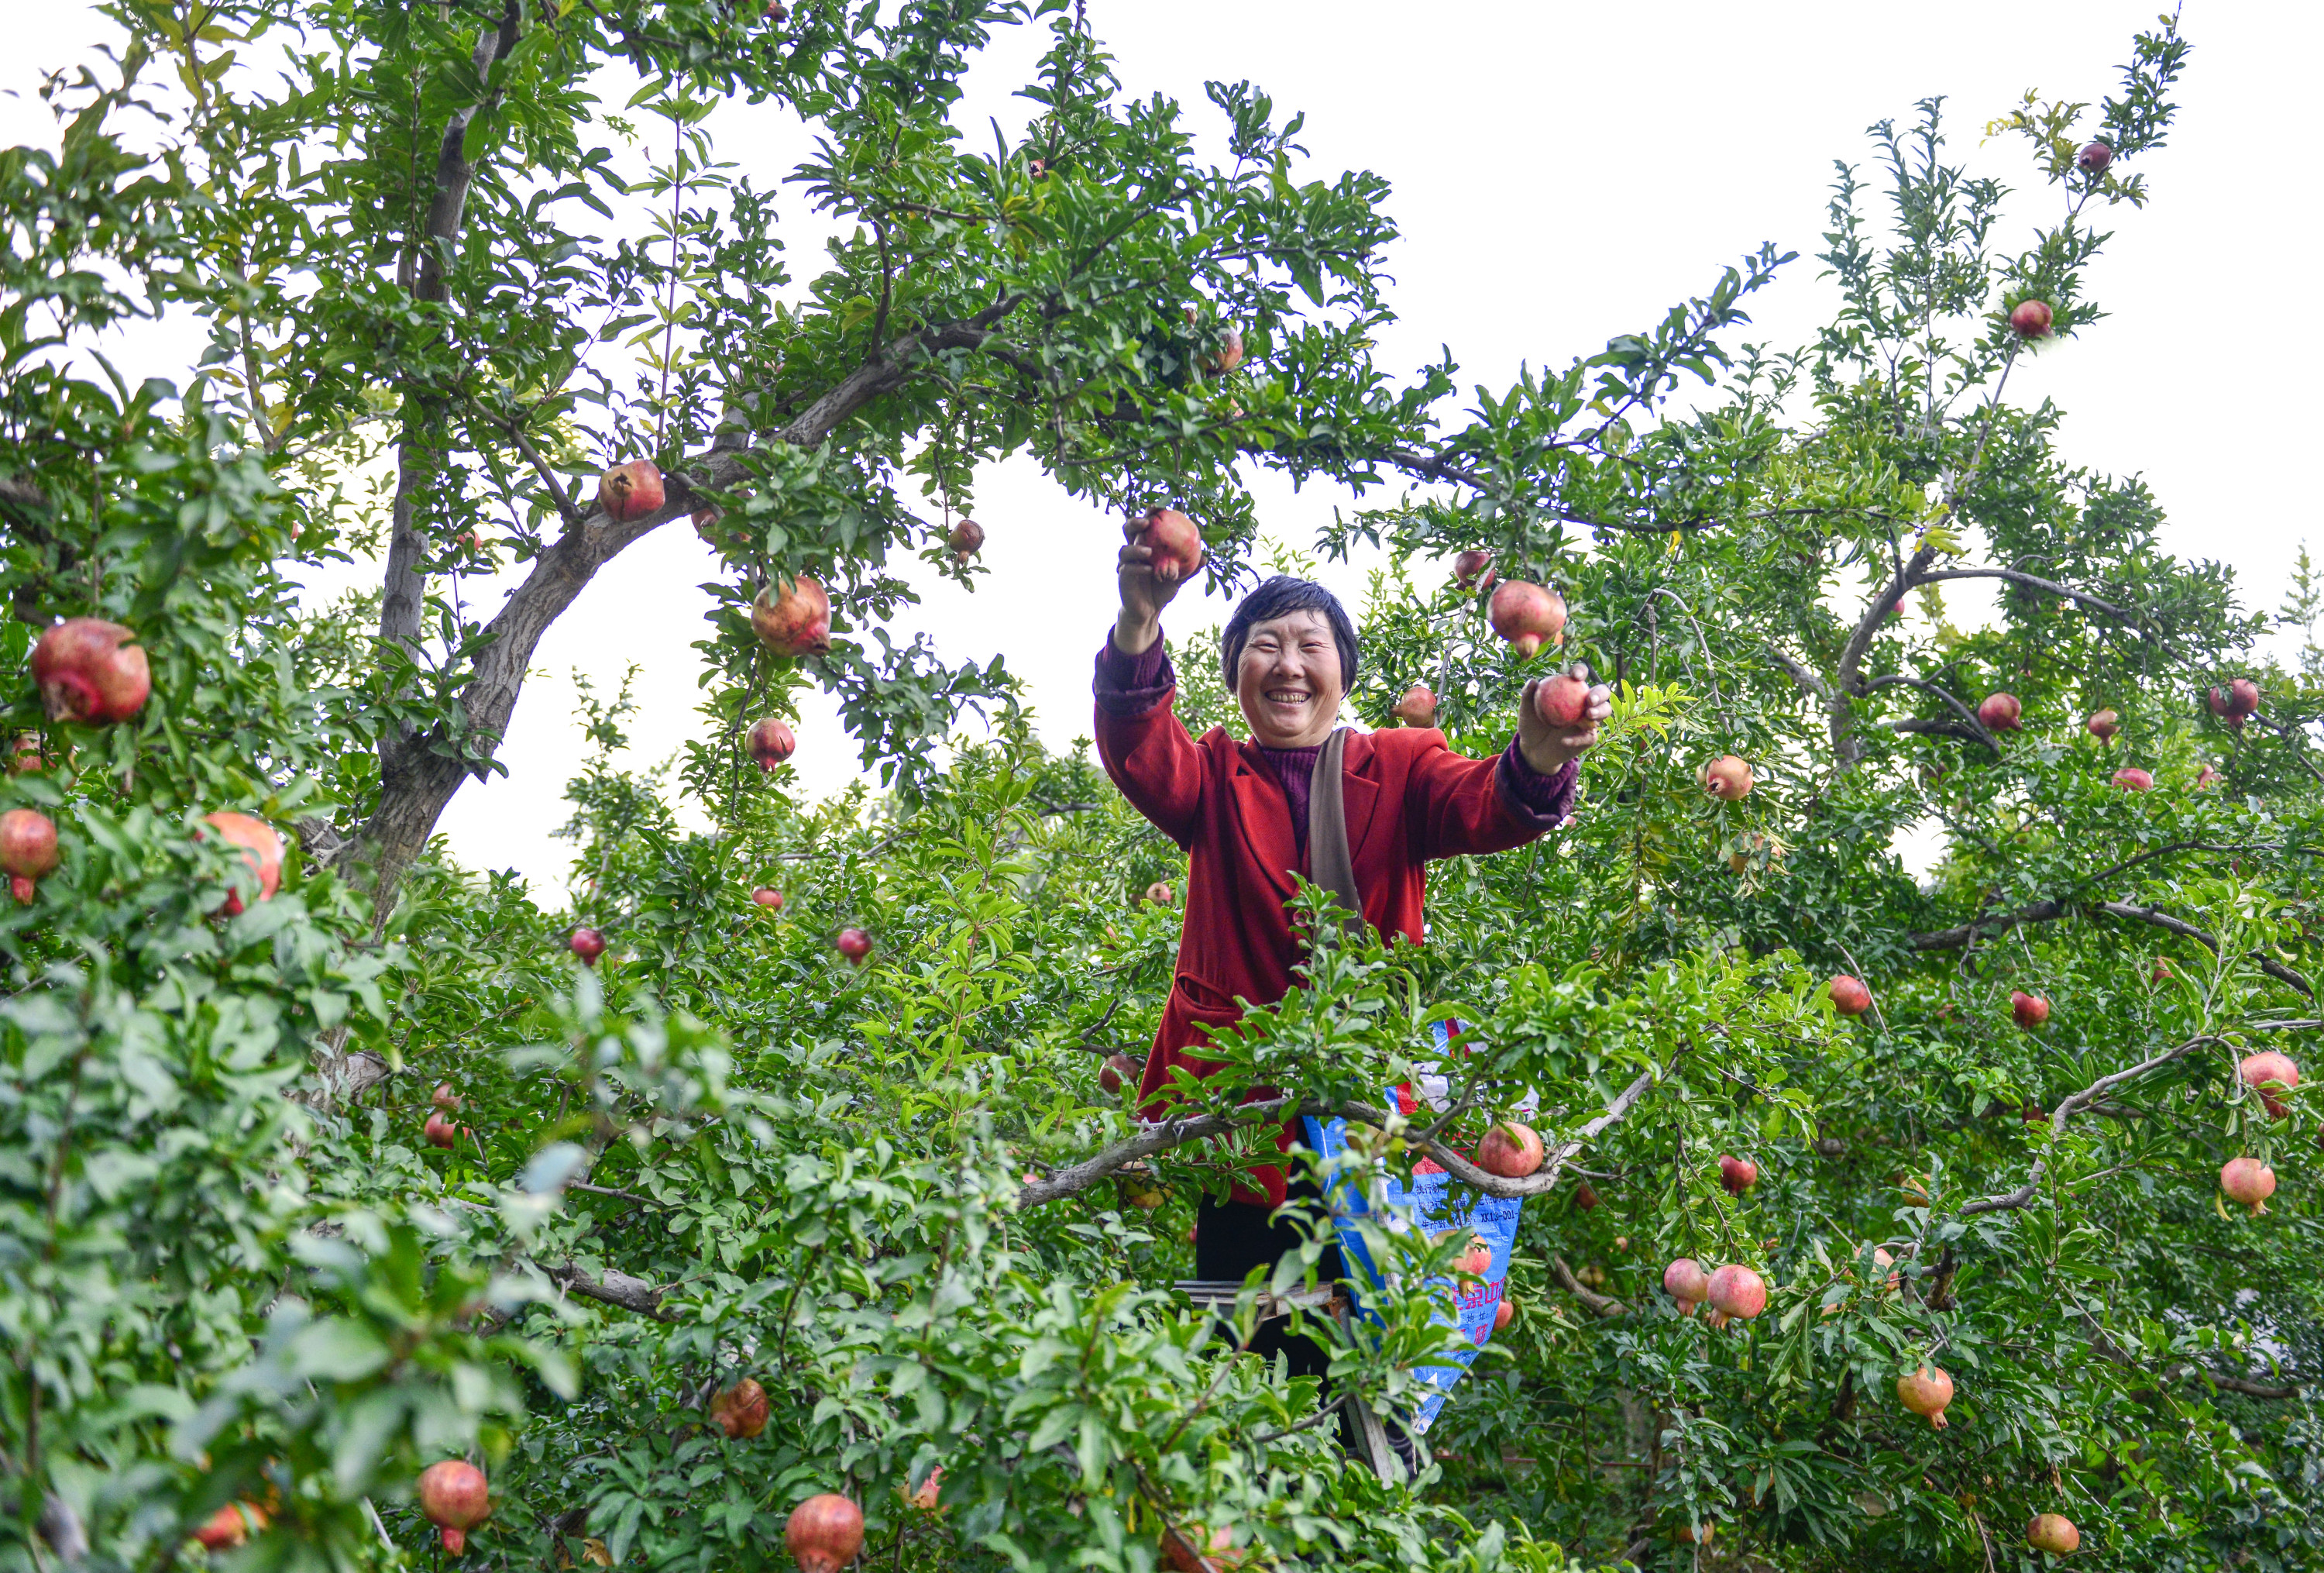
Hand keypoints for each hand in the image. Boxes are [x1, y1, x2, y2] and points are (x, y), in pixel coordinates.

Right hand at [1113, 515, 1190, 654]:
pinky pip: (1127, 570)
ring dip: (1136, 548)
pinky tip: (1149, 570)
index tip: (1157, 507)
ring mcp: (1126, 564)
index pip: (1145, 525)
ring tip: (1149, 552)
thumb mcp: (1179, 578)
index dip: (1148, 514)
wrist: (1149, 611)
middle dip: (1135, 522)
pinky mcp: (1122, 578)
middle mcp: (1134, 551)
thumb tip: (1205, 558)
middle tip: (1147, 523)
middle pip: (1128, 530)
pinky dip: (1137, 568)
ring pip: (1124, 550)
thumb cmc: (1162, 589)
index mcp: (1146, 545)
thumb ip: (1189, 568)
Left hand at [1515, 664, 1612, 775]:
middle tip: (1589, 700)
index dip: (1581, 671)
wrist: (1533, 749)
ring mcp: (1589, 719)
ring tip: (1589, 715)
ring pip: (1605, 711)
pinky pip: (1589, 736)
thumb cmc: (1530, 725)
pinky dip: (1577, 739)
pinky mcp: (1588, 737)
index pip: (1579, 676)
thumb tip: (1533, 682)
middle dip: (1600, 693)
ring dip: (1601, 711)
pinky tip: (1564, 741)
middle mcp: (1583, 702)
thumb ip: (1528, 696)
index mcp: (1570, 690)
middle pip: (1601, 692)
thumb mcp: (1526, 711)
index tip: (1575, 676)